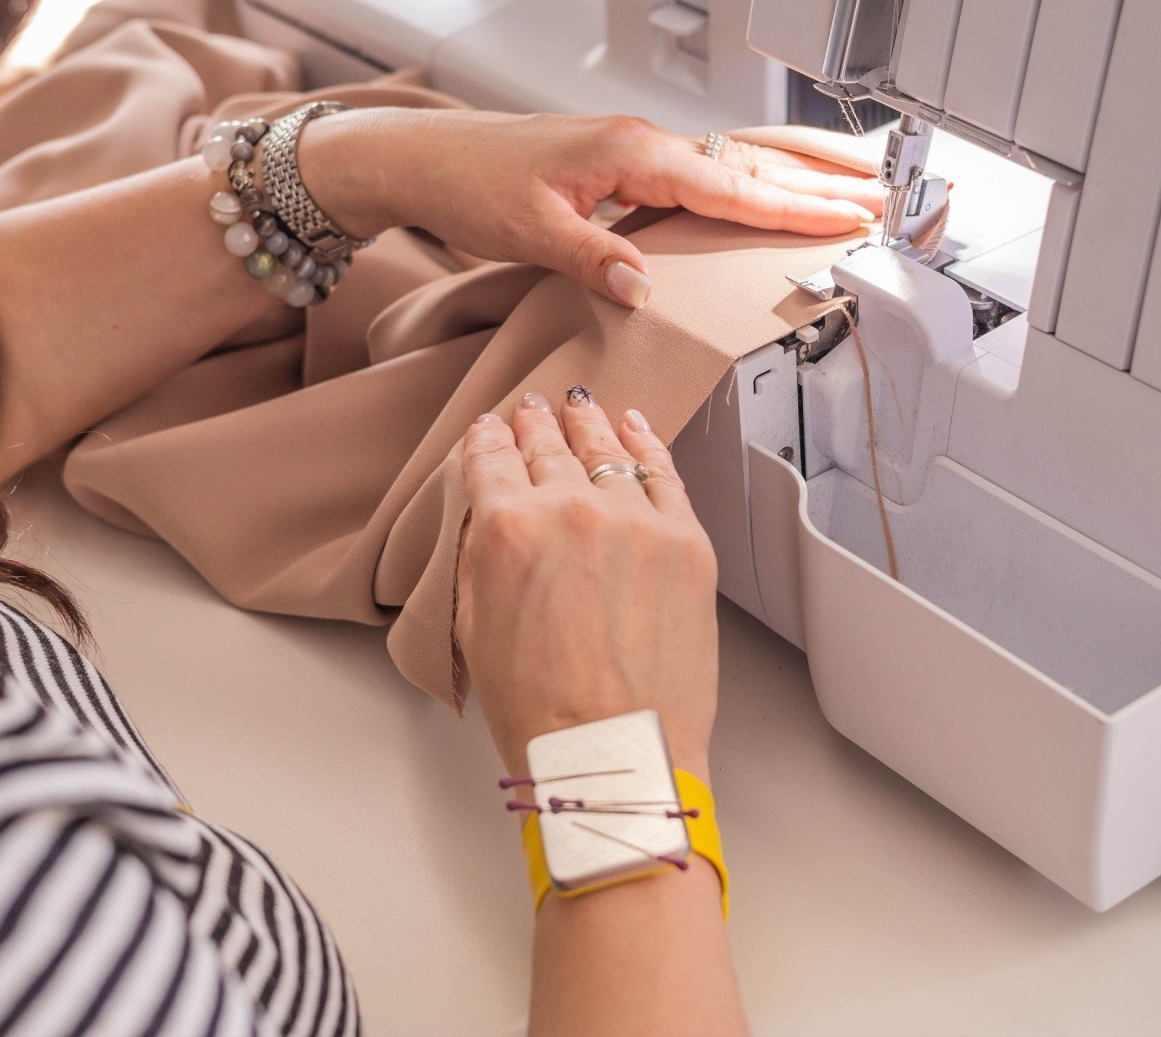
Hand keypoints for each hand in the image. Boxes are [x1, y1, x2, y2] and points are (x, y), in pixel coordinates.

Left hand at [304, 110, 882, 309]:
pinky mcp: (622, 165)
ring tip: (844, 192)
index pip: (733, 187)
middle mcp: (642, 143)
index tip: (848, 217)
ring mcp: (635, 151)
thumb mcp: (531, 231)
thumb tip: (646, 288)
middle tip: (877, 199)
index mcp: (632, 153)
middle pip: (749, 166)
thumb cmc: (470, 183)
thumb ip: (595, 259)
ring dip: (789, 182)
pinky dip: (746, 186)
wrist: (427, 159)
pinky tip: (763, 200)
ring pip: (731, 167)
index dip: (795, 208)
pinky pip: (702, 175)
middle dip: (816, 184)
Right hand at [455, 387, 718, 779]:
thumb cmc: (541, 709)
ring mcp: (636, 520)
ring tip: (581, 409)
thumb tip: (495, 515)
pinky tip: (633, 428)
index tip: (490, 431)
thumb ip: (482, 555)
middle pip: (548, 445)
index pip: (490, 457)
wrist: (618, 751)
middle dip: (536, 425)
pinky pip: (663, 472)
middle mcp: (571, 508)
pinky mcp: (686, 540)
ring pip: (606, 448)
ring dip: (589, 425)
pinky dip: (646, 444)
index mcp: (507, 528)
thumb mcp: (474, 625)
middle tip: (533, 412)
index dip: (487, 439)